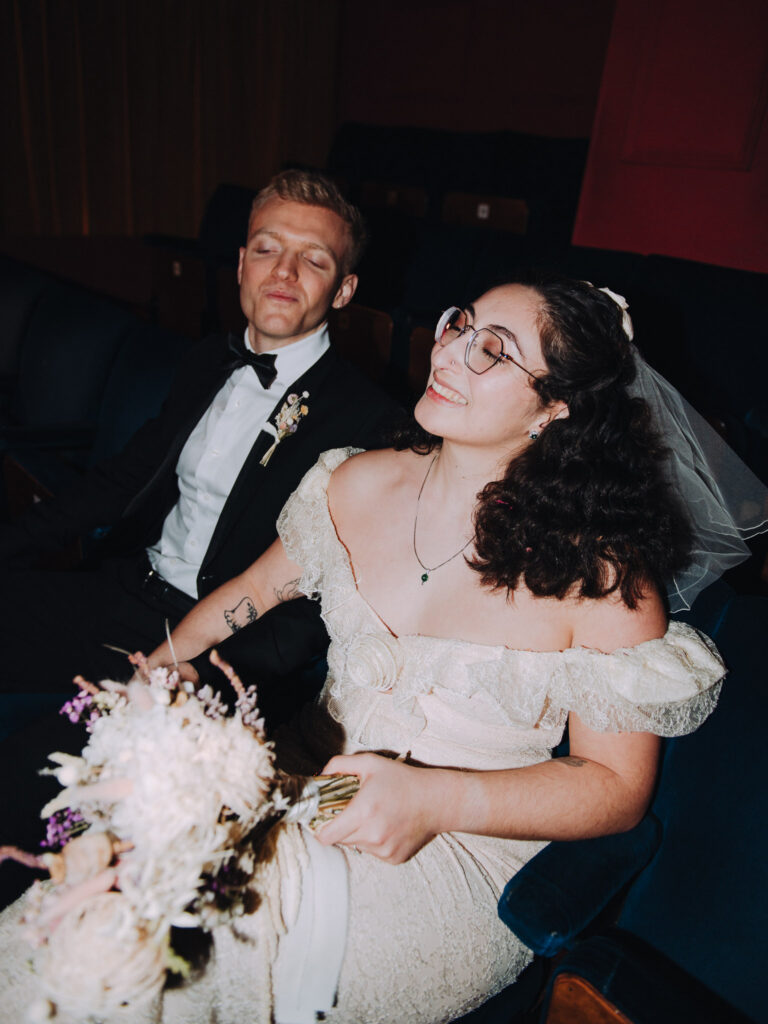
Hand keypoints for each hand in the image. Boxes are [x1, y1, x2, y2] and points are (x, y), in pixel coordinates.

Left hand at [314, 753, 443, 863]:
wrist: (436, 801)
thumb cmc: (403, 780)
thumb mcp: (370, 763)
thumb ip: (340, 765)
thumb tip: (320, 776)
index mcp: (363, 813)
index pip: (326, 836)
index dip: (320, 828)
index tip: (324, 818)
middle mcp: (372, 836)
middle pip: (340, 840)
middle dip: (341, 827)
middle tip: (352, 811)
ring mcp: (384, 850)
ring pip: (357, 846)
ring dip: (359, 834)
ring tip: (374, 816)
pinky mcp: (394, 858)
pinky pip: (374, 852)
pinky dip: (375, 841)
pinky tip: (387, 826)